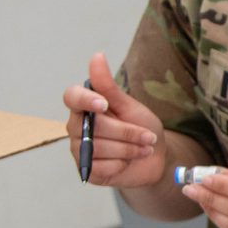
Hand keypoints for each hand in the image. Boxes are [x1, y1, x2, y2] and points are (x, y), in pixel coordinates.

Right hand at [62, 52, 165, 187]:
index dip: (85, 100)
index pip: (71, 97)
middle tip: (148, 137)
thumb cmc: (141, 126)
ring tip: (144, 149)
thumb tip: (97, 56)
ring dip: (128, 149)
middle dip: (127, 132)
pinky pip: (101, 167)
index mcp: (84, 106)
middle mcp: (77, 127)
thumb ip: (109, 86)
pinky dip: (120, 165)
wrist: (155, 157)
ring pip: (99, 148)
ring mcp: (80, 150)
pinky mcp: (88, 171)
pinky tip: (128, 163)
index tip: (105, 104)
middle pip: (94, 127)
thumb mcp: (129, 105)